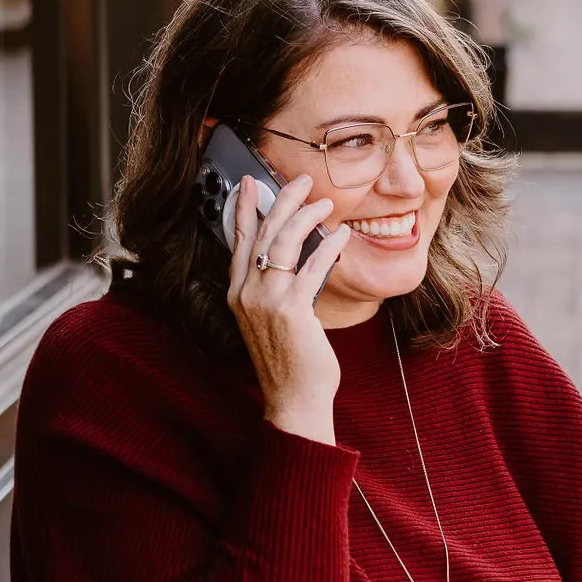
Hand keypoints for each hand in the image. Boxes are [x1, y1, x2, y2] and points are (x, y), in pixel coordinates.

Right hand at [227, 173, 350, 444]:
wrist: (294, 400)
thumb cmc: (288, 364)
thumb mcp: (271, 321)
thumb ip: (273, 291)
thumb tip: (292, 259)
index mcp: (238, 295)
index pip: (238, 242)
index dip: (243, 210)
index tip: (248, 184)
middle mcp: (248, 294)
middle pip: (262, 233)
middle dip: (281, 201)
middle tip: (300, 181)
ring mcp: (267, 301)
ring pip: (284, 242)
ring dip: (307, 217)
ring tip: (324, 203)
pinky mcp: (292, 309)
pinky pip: (312, 266)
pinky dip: (329, 246)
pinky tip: (342, 236)